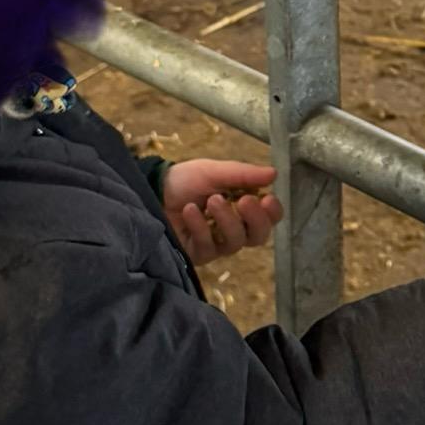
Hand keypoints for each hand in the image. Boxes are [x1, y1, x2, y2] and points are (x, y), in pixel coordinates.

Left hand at [161, 159, 281, 266]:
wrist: (150, 191)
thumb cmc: (184, 180)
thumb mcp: (213, 171)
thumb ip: (242, 174)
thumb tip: (274, 174)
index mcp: (243, 206)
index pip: (269, 216)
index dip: (272, 212)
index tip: (267, 199)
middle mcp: (234, 227)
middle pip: (258, 236)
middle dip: (255, 219)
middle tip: (243, 201)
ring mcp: (216, 243)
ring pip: (235, 242)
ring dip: (226, 220)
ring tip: (211, 200)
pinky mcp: (198, 254)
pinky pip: (208, 246)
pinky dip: (200, 227)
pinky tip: (190, 211)